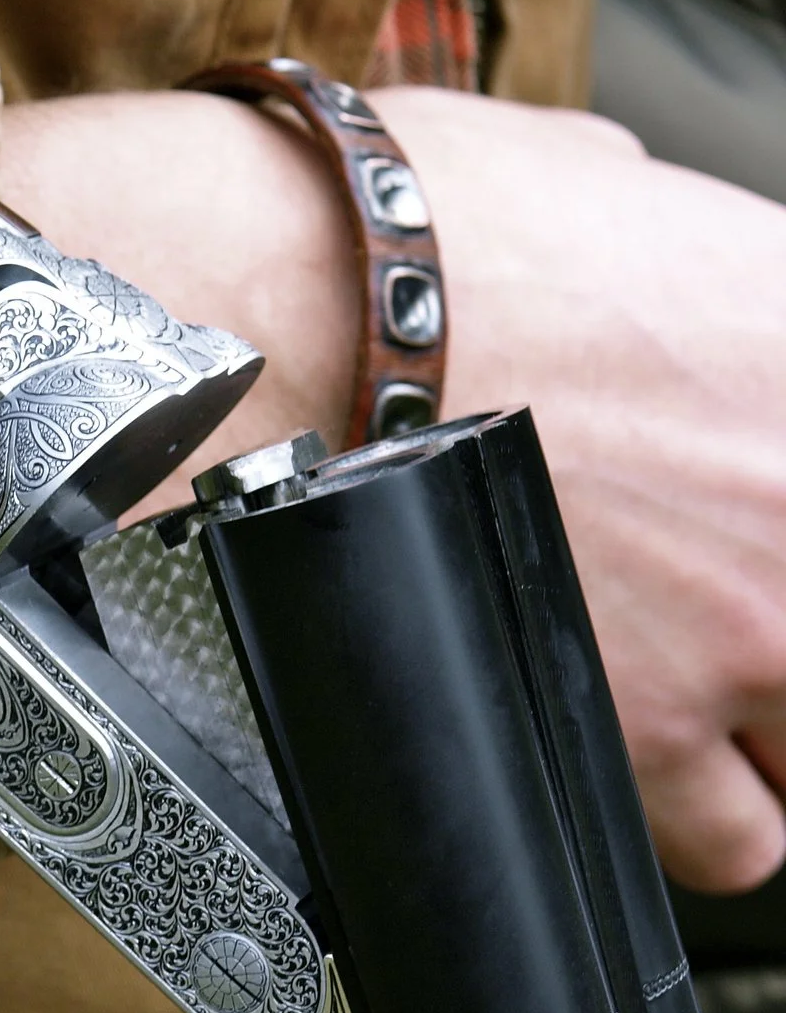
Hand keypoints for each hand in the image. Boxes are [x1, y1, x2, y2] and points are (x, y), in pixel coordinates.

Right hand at [0, 85, 785, 892]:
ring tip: (644, 689)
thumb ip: (674, 247)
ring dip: (744, 735)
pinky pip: (726, 836)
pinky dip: (669, 804)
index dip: (774, 517)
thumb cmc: (399, 228)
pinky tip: (592, 741)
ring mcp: (747, 624)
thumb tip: (655, 258)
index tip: (739, 524)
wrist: (275, 311)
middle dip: (769, 629)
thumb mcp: (587, 175)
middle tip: (694, 603)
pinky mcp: (636, 727)